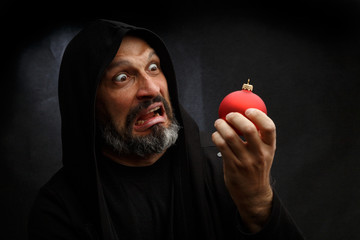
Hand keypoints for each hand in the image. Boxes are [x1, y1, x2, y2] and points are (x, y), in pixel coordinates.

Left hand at [212, 108, 275, 232]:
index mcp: (269, 148)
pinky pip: (222, 146)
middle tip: (229, 115)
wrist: (253, 193)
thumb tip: (244, 114)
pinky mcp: (233, 166)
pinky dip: (216, 137)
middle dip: (236, 117)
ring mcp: (246, 161)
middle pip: (248, 129)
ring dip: (222, 126)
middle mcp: (259, 154)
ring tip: (219, 123)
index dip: (258, 116)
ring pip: (231, 136)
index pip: (269, 127)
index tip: (248, 110)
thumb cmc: (257, 168)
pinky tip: (216, 135)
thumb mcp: (265, 153)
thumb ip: (259, 137)